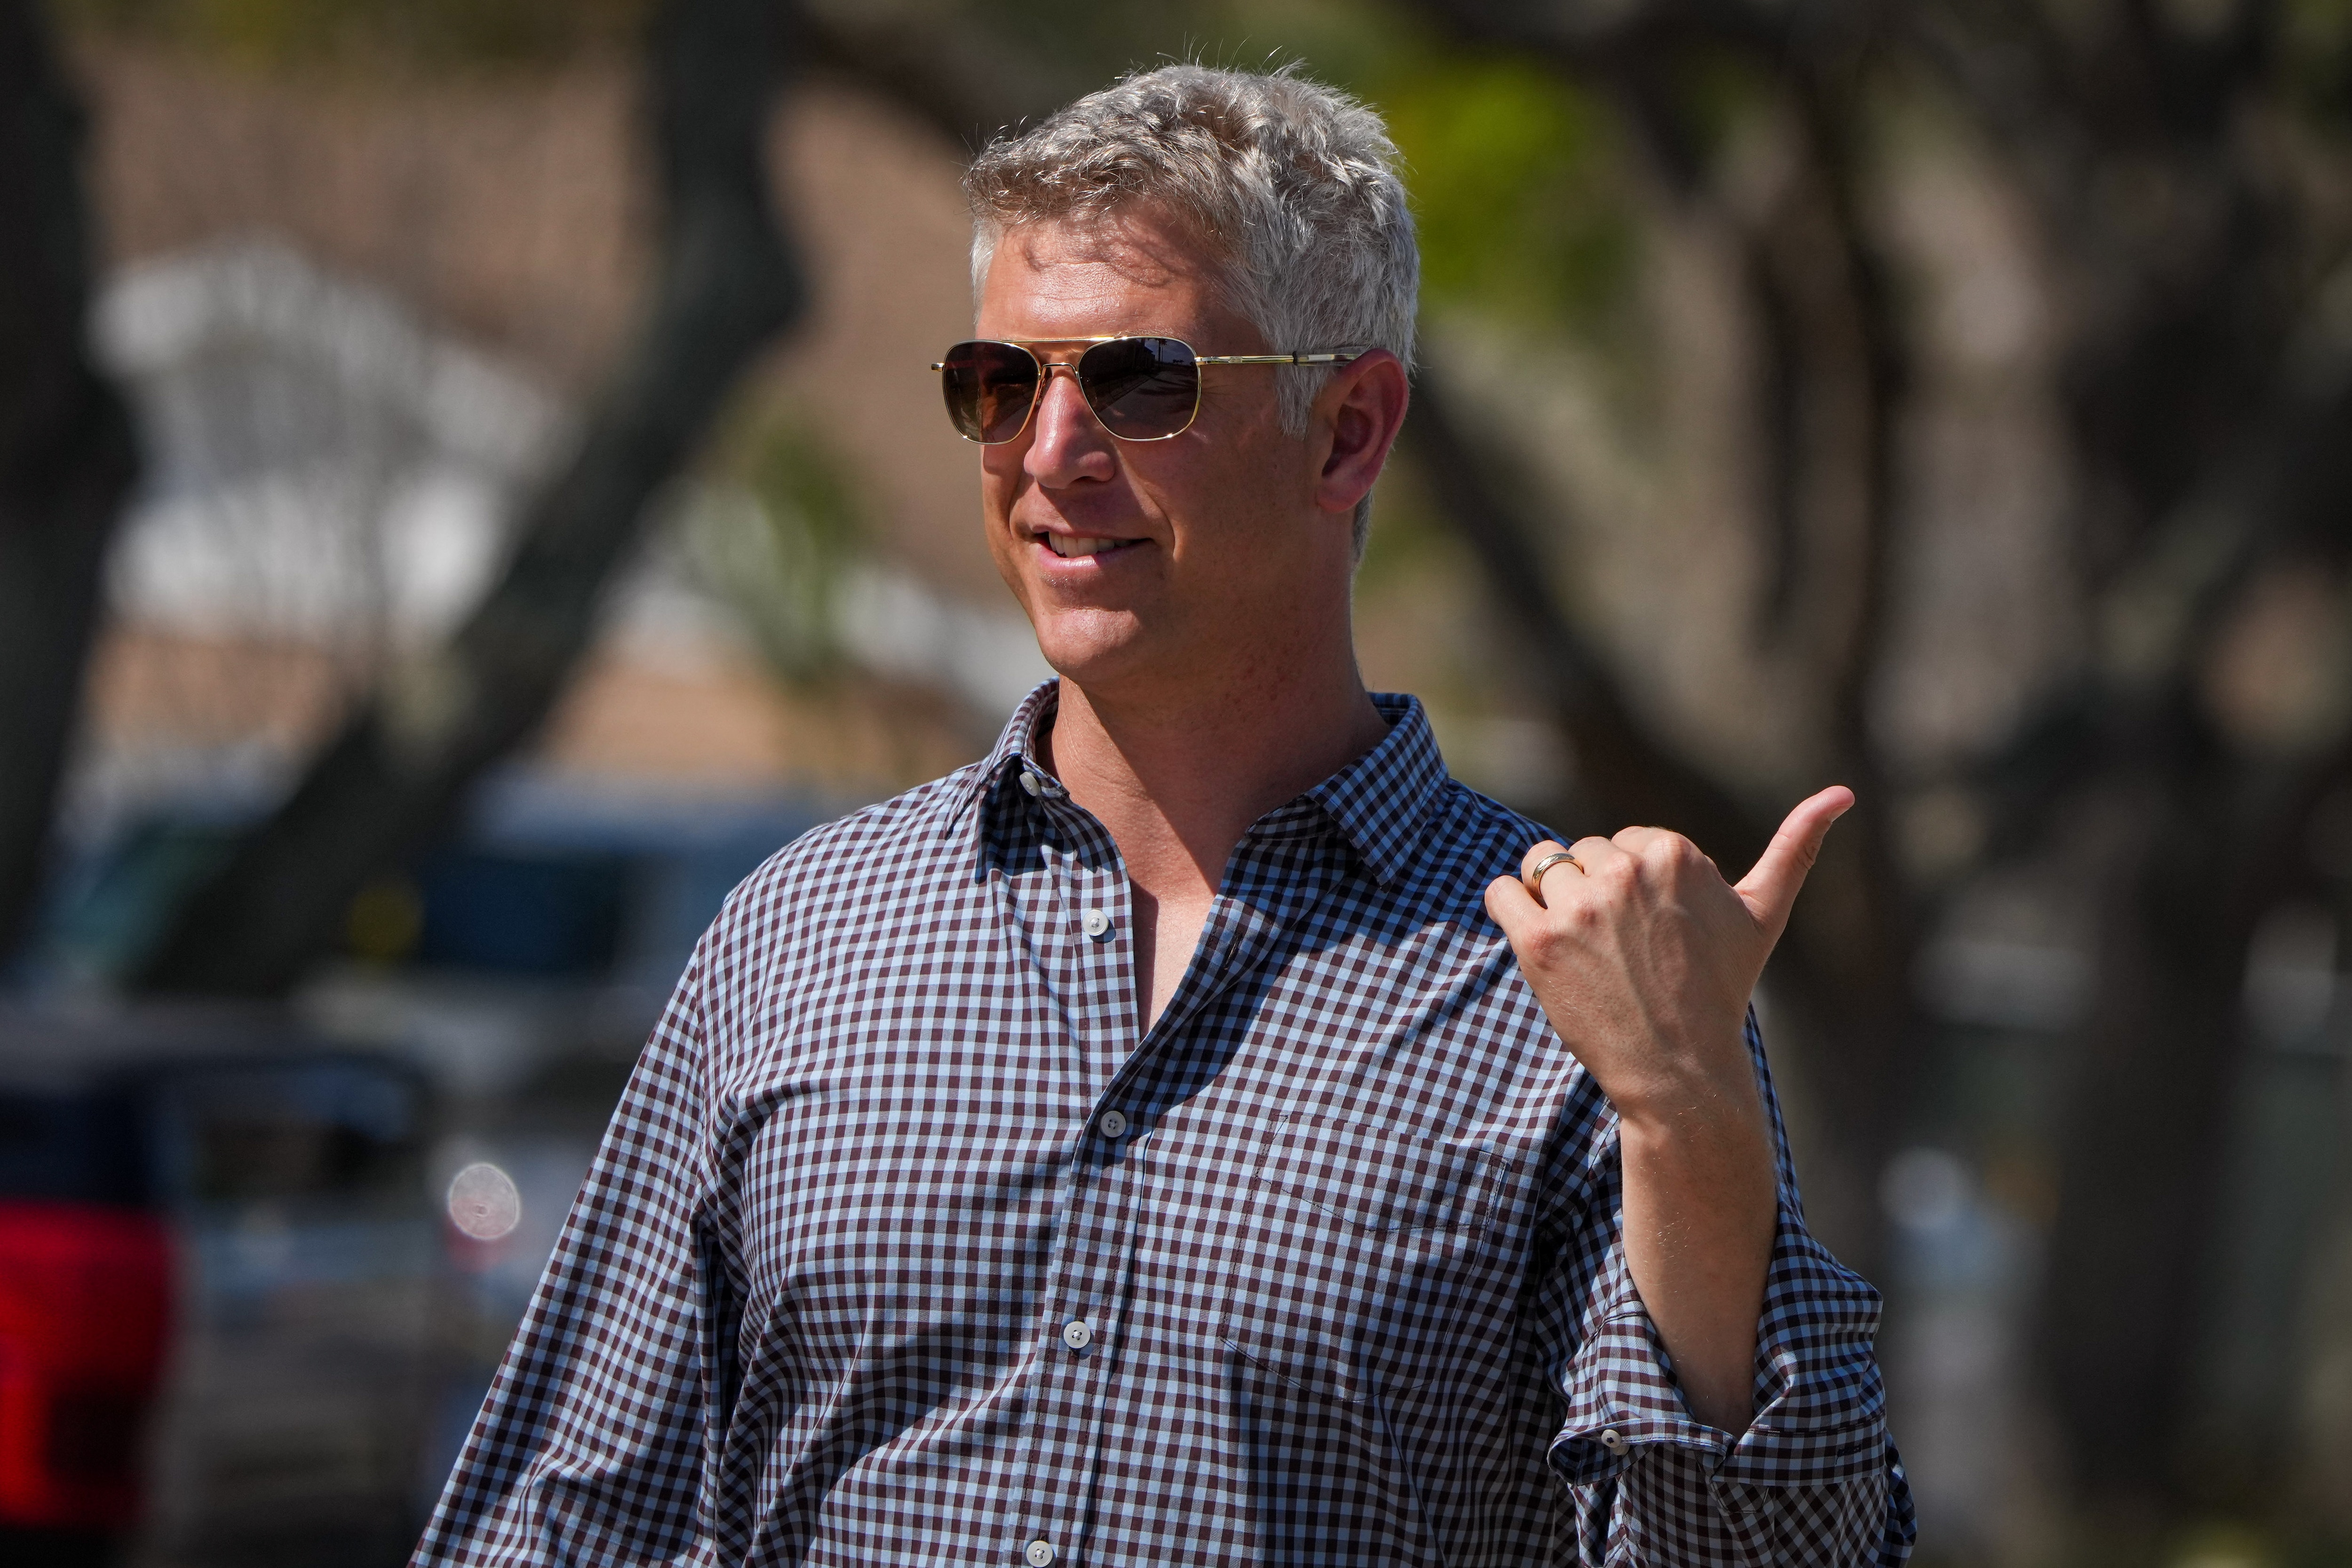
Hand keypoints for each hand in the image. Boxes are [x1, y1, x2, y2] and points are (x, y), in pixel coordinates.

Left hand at [1481, 787, 1853, 1434]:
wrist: (1679, 1071)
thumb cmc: (1721, 991)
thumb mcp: (1764, 915)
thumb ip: (1797, 847)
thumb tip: (1843, 792)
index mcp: (1673, 853)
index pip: (1626, 841)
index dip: (1638, 888)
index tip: (1659, 932)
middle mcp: (1625, 871)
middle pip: (1584, 852)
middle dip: (1598, 893)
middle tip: (1627, 951)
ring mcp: (1579, 907)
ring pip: (1542, 867)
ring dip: (1555, 902)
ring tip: (1589, 951)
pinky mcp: (1538, 943)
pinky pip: (1501, 891)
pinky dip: (1510, 907)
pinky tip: (1539, 939)